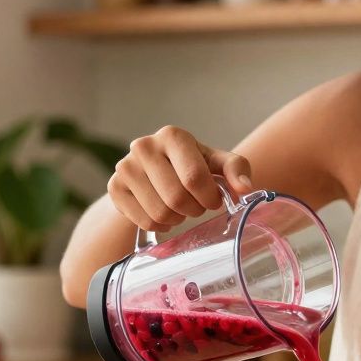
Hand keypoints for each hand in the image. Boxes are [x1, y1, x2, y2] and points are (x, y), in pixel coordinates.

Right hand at [108, 125, 252, 231]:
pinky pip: (144, 221)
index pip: (194, 178)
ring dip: (177, 219)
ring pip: (160, 213)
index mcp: (173, 135)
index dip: (210, 198)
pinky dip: (160, 225)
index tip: (214, 201)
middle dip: (194, 209)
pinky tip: (163, 213)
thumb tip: (245, 188)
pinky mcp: (115, 187)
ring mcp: (125, 167)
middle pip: (176, 198)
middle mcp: (144, 146)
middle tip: (196, 206)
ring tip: (180, 208)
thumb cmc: (191, 166)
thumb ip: (236, 169)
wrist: (153, 171)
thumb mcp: (216, 163)